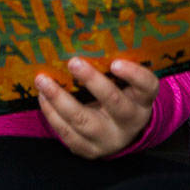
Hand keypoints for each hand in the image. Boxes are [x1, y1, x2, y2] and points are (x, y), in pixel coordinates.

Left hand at [35, 57, 157, 157]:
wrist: (120, 133)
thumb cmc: (121, 95)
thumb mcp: (127, 84)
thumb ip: (115, 68)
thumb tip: (86, 39)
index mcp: (143, 100)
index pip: (146, 86)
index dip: (133, 75)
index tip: (116, 62)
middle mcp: (130, 121)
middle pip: (114, 103)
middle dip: (92, 82)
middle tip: (73, 62)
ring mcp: (110, 139)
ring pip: (84, 121)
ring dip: (59, 99)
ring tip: (43, 81)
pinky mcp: (90, 150)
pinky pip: (68, 134)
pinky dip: (52, 114)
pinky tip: (43, 97)